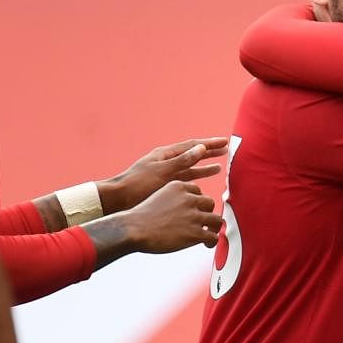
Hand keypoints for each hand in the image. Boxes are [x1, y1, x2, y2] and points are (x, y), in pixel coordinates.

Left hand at [97, 137, 228, 213]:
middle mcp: (166, 162)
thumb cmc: (137, 184)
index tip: (224, 142)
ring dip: (204, 167)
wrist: (117, 200)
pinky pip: (184, 181)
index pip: (192, 145)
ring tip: (218, 167)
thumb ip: (182, 161)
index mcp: (165, 154)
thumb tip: (201, 148)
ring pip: (189, 169)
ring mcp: (165, 174)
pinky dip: (195, 180)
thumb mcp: (162, 171)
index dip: (209, 144)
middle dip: (209, 152)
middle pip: (192, 154)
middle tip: (225, 150)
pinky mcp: (163, 186)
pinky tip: (202, 184)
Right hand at [123, 181, 221, 253]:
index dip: (197, 202)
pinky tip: (207, 244)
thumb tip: (179, 210)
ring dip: (214, 227)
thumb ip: (172, 199)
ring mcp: (193, 216)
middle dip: (207, 213)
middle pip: (209, 203)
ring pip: (216, 220)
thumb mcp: (157, 196)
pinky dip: (213, 241)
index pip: (197, 191)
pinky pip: (213, 236)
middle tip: (204, 222)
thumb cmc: (139, 217)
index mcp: (179, 187)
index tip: (195, 210)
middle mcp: (189, 199)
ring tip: (210, 234)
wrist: (133, 230)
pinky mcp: (195, 233)